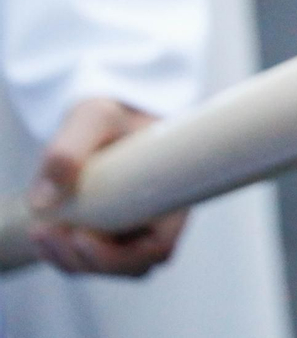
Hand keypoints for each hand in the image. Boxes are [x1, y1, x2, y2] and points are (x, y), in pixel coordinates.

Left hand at [29, 99, 185, 276]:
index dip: (124, 256)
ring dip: (69, 259)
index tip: (86, 235)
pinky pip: (86, 258)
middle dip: (88, 259)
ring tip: (42, 229)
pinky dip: (61, 254)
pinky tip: (42, 233)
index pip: (159, 248)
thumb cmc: (116, 112)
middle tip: (54, 231)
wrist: (107, 113)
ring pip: (104, 266)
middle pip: (129, 266)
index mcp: (172, 197)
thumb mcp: (94, 117)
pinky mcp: (106, 232)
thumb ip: (68, 149)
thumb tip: (42, 202)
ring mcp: (130, 230)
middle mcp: (156, 220)